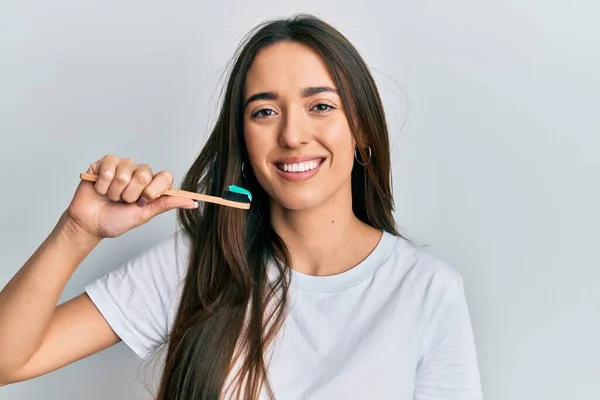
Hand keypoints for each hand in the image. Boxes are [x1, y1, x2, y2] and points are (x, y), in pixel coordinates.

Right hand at [63, 155, 196, 240]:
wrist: (90, 224)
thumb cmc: (116, 220)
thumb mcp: (144, 214)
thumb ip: (166, 204)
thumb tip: (193, 202)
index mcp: (152, 183)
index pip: (165, 176)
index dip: (154, 190)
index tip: (144, 201)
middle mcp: (139, 172)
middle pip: (145, 174)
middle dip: (131, 194)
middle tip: (124, 201)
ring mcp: (122, 165)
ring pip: (125, 173)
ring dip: (116, 192)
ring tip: (111, 197)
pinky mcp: (104, 163)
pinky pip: (109, 169)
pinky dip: (103, 185)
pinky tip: (100, 190)